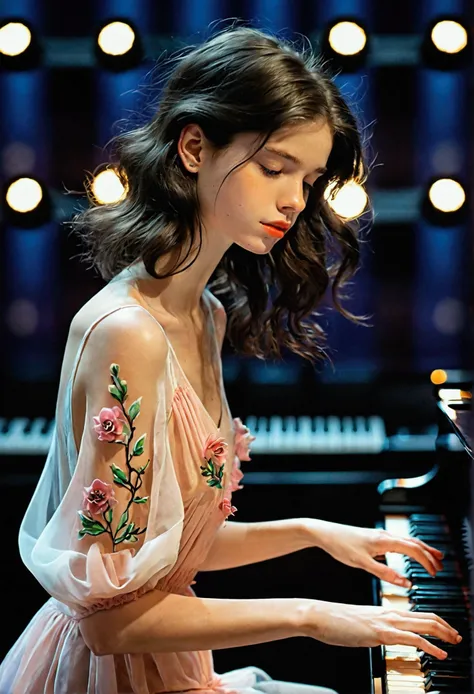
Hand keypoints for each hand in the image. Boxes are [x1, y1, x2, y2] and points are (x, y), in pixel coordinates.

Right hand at [297, 599, 460, 659]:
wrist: (320, 615)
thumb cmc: (336, 621)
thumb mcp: (360, 624)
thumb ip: (374, 628)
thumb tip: (381, 636)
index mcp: (385, 611)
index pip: (418, 614)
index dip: (437, 621)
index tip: (447, 630)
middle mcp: (390, 613)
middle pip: (428, 617)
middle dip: (447, 627)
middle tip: (458, 636)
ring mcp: (386, 622)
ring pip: (425, 624)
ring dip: (444, 634)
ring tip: (455, 643)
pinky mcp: (381, 632)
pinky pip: (413, 639)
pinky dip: (431, 647)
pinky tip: (439, 654)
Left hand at [304, 518, 443, 586]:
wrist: (324, 532)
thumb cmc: (340, 546)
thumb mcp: (362, 563)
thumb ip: (384, 574)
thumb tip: (405, 583)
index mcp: (383, 541)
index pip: (412, 549)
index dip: (426, 561)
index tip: (435, 572)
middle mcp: (384, 535)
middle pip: (413, 542)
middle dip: (428, 553)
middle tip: (441, 564)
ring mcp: (379, 536)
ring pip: (406, 541)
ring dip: (420, 549)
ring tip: (431, 557)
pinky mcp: (373, 538)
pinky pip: (397, 542)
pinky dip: (408, 548)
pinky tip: (407, 554)